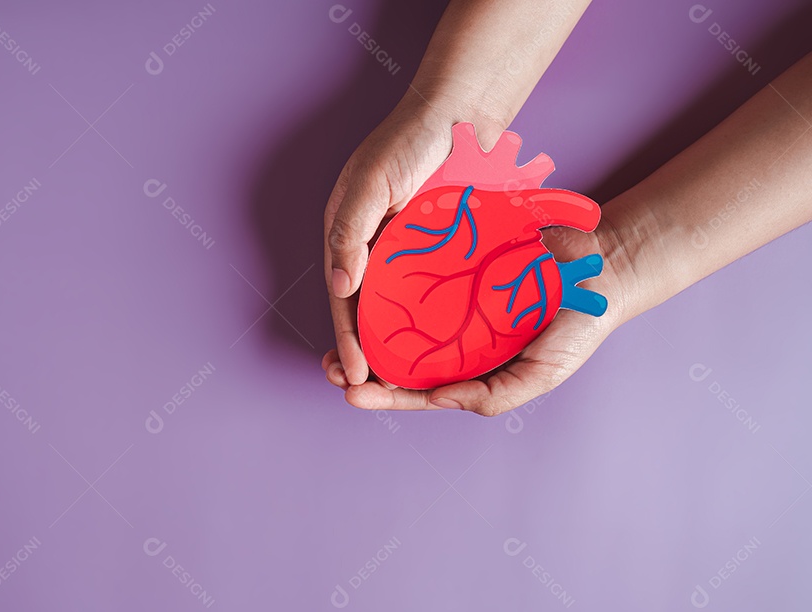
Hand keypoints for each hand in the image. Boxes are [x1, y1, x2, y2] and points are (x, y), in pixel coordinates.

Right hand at [323, 93, 505, 386]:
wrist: (462, 114)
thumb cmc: (409, 142)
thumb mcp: (369, 184)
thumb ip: (349, 233)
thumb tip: (339, 287)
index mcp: (347, 236)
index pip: (343, 301)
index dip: (346, 340)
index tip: (353, 377)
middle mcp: (373, 249)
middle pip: (364, 313)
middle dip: (361, 352)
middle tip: (367, 392)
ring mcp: (405, 252)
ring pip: (395, 310)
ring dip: (392, 345)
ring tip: (397, 383)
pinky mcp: (437, 250)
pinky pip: (427, 293)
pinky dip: (424, 321)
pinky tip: (432, 346)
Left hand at [324, 214, 632, 415]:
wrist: (599, 268)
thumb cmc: (574, 329)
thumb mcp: (539, 375)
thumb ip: (491, 396)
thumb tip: (437, 398)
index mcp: (469, 367)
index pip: (417, 388)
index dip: (384, 393)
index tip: (352, 393)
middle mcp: (453, 335)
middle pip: (398, 355)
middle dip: (360, 365)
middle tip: (329, 368)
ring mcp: (451, 298)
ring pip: (399, 315)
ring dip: (364, 325)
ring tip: (335, 330)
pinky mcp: (454, 260)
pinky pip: (418, 268)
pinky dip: (390, 277)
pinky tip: (365, 281)